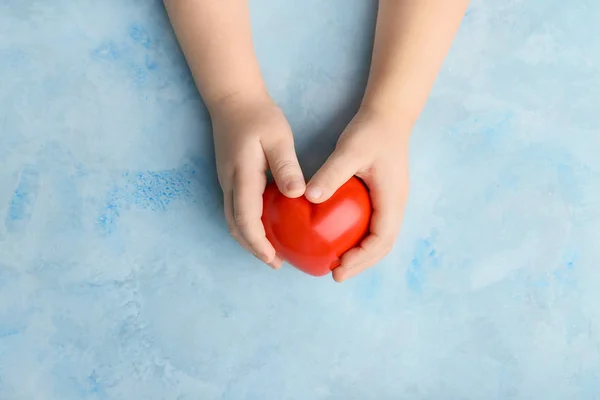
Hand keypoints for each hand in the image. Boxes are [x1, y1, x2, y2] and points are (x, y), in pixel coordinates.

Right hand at [211, 93, 305, 267]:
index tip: (273, 259)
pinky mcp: (229, 178)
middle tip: (275, 263)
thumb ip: (286, 166)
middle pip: (235, 226)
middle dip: (253, 248)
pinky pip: (235, 209)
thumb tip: (296, 195)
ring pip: (232, 219)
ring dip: (249, 238)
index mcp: (242, 176)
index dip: (258, 243)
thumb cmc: (258, 117)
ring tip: (270, 251)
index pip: (246, 219)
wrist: (232, 99)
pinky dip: (247, 225)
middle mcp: (229, 183)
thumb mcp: (278, 137)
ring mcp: (226, 181)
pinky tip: (265, 226)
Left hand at [305, 106, 410, 281]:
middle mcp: (395, 205)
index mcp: (392, 199)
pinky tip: (338, 239)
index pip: (381, 240)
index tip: (339, 268)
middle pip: (382, 246)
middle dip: (361, 263)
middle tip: (335, 274)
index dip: (362, 259)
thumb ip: (331, 174)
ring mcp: (390, 202)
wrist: (388, 115)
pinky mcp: (382, 196)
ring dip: (361, 254)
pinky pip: (372, 225)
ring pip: (379, 238)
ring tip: (337, 263)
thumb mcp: (349, 151)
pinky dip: (359, 239)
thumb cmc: (371, 132)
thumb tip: (308, 197)